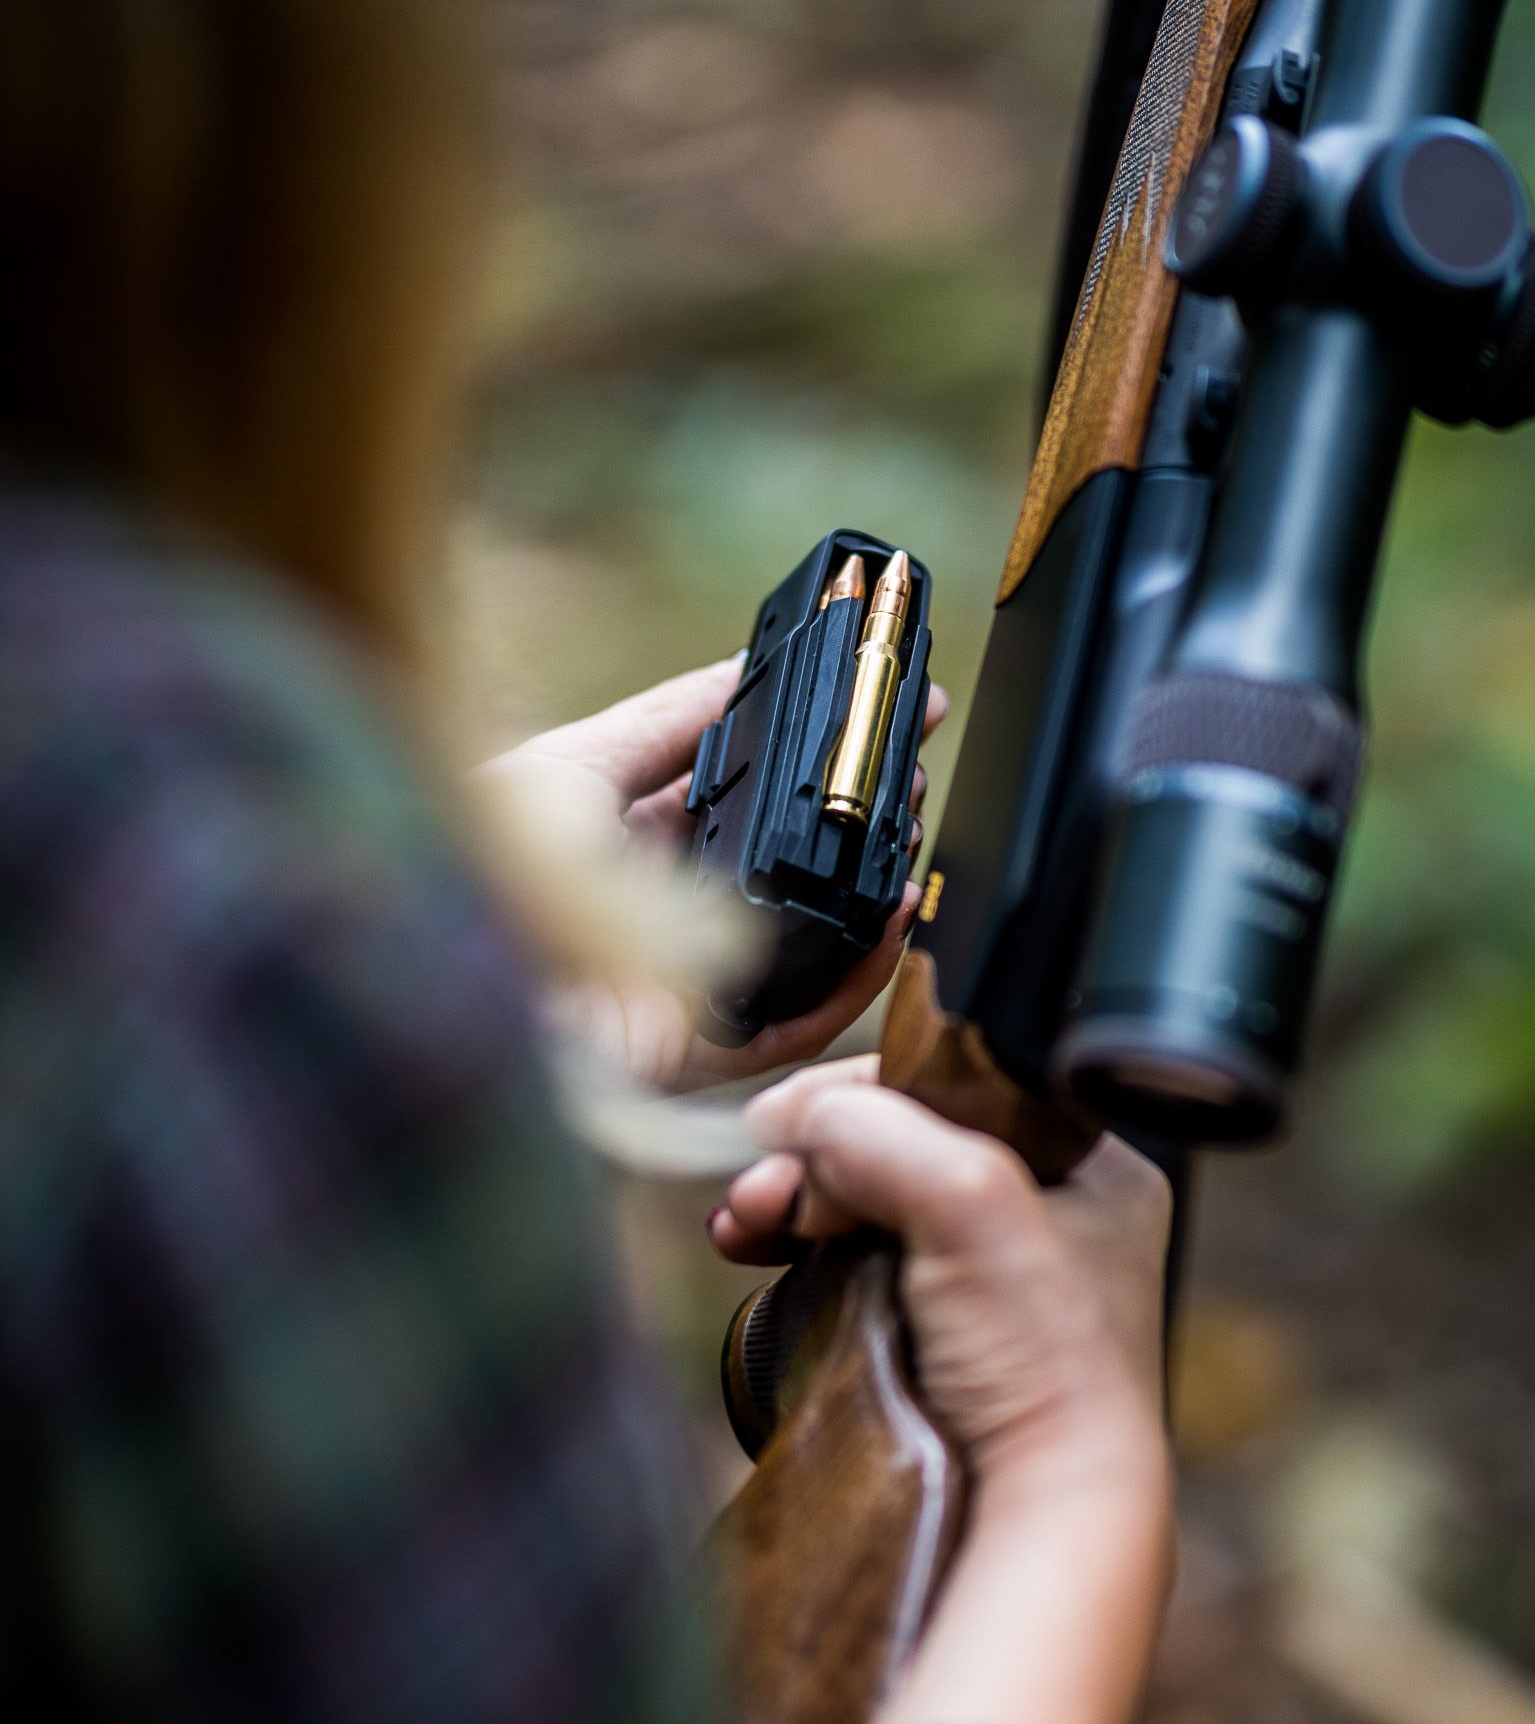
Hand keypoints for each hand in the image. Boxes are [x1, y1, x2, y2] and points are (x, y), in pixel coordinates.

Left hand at [484, 659, 947, 1088]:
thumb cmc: (473, 862)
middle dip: (858, 825)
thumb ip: (669, 722)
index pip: (748, 800)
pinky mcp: (700, 1053)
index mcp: (630, 845)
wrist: (432, 970)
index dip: (817, 763)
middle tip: (913, 774)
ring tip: (911, 842)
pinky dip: (855, 981)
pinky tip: (889, 924)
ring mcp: (686, 990)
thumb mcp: (575, 765)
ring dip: (869, 900)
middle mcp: (665, 920)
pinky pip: (799, 1024)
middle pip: (790, 874)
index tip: (883, 713)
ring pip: (809, 950)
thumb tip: (748, 671)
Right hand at [712, 1057, 1175, 1723]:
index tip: (781, 1118)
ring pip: (865, 1205)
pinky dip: (799, 1254)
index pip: (955, 1086)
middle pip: (900, 1145)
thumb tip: (795, 1119)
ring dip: (792, 1203)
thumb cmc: (1042, 1364)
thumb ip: (883, 1134)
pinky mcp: (934, 1340)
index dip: (862, 1094)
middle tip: (756, 1190)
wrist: (1039, 1514)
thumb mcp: (972, 1204)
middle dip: (812, 1158)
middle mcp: (1044, 1217)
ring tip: (740, 1225)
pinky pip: (853, 1266)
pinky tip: (753, 1251)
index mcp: (1089, 1168)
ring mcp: (987, 1283)